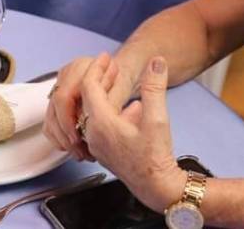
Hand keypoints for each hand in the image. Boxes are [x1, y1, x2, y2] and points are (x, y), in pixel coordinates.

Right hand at [43, 52, 130, 160]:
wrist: (122, 76)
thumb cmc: (122, 81)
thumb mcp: (120, 90)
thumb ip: (109, 103)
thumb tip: (98, 123)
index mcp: (79, 67)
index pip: (63, 97)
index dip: (67, 120)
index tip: (77, 138)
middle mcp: (66, 75)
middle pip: (54, 109)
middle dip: (65, 134)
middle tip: (79, 150)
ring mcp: (60, 87)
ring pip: (51, 118)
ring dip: (62, 139)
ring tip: (78, 152)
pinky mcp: (58, 101)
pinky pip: (51, 123)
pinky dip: (59, 138)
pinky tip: (72, 148)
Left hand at [79, 56, 187, 211]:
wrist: (156, 187)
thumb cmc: (155, 156)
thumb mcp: (158, 118)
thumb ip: (155, 87)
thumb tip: (157, 62)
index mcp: (101, 123)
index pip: (89, 87)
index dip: (97, 68)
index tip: (108, 56)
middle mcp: (92, 133)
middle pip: (86, 98)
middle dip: (98, 78)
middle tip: (112, 65)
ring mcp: (96, 143)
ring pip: (91, 111)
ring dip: (102, 94)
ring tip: (118, 81)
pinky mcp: (103, 150)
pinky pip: (97, 123)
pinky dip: (107, 109)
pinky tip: (130, 108)